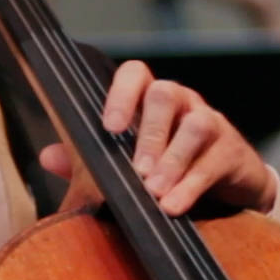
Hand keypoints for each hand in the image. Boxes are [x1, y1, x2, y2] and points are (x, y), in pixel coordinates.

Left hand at [38, 60, 277, 215]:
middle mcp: (183, 103)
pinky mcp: (231, 152)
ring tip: (154, 191)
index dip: (121, 93)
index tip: (109, 127)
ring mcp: (211, 123)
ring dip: (172, 160)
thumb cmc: (170, 169)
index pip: (136, 74)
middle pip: (166, 95)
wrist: (230, 189)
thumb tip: (48, 157)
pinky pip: (213, 161)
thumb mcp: (128, 164)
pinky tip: (174, 205)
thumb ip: (89, 159)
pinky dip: (191, 185)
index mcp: (152, 100)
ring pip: (195, 125)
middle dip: (149, 133)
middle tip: (137, 171)